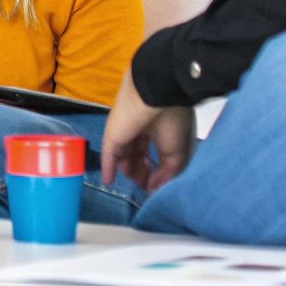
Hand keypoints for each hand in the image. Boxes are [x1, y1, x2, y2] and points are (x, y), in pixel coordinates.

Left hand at [100, 67, 195, 191]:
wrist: (156, 97)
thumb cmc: (173, 121)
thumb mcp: (177, 153)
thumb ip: (167, 174)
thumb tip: (154, 189)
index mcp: (159, 129)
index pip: (154, 154)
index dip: (156, 171)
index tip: (158, 185)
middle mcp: (141, 130)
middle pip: (138, 157)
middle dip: (143, 173)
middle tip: (147, 186)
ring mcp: (125, 132)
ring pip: (124, 157)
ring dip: (130, 173)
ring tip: (137, 183)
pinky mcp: (112, 135)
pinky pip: (108, 154)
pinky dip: (108, 168)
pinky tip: (108, 182)